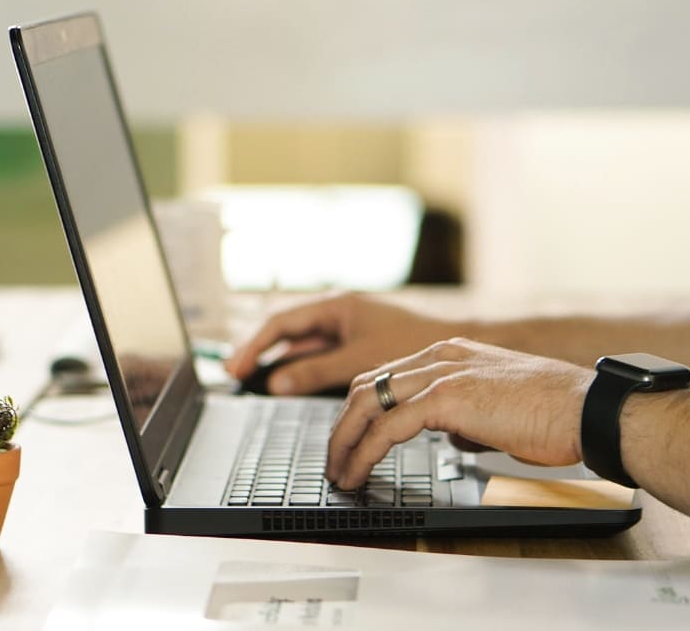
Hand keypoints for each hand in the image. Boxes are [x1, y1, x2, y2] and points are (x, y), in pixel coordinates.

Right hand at [226, 294, 455, 394]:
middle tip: (234, 374)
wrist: (455, 348)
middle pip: (287, 332)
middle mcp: (339, 314)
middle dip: (260, 351)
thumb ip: (316, 372)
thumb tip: (277, 383)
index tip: (237, 367)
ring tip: (252, 379)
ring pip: (303, 346)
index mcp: (337, 306)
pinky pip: (319, 356)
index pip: (282, 322)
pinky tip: (289, 383)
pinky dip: (302, 369)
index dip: (255, 345)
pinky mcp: (357, 346)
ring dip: (279, 361)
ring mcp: (347, 330)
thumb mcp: (359, 361)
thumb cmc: (415, 343)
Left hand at [326, 338, 594, 489]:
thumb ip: (467, 416)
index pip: (386, 375)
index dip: (361, 409)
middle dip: (342, 425)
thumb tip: (452, 436)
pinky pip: (388, 427)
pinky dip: (365, 452)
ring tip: (339, 472)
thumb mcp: (498, 409)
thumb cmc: (556, 414)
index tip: (350, 439)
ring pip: (367, 402)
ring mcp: (442, 373)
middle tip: (334, 459)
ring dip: (345, 441)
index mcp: (451, 353)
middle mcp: (440, 355)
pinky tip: (358, 472)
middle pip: (366, 385)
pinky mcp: (448, 398)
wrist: (588, 410)